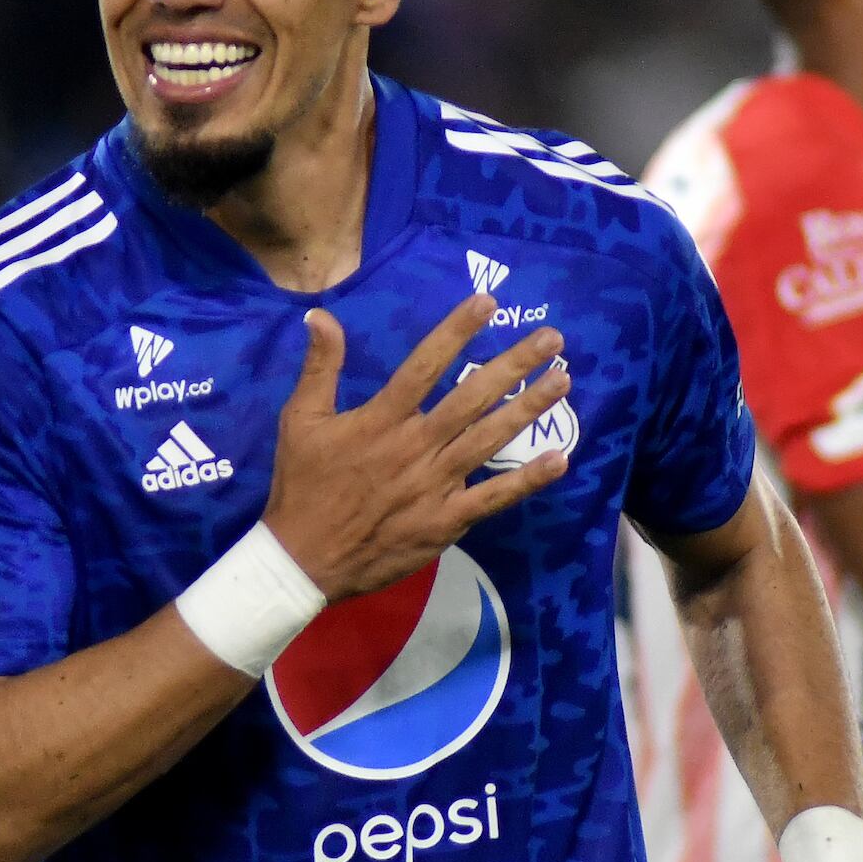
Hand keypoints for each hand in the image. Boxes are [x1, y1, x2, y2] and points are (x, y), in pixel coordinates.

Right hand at [263, 294, 570, 599]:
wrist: (304, 558)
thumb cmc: (303, 486)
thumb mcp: (301, 420)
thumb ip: (320, 367)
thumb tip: (320, 314)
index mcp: (381, 419)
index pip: (425, 365)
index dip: (457, 331)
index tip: (488, 302)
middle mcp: (415, 446)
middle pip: (472, 397)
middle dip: (514, 364)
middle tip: (552, 339)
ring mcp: (435, 484)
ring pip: (489, 439)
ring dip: (528, 409)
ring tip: (562, 381)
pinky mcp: (446, 520)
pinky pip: (492, 497)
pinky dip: (527, 480)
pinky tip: (558, 460)